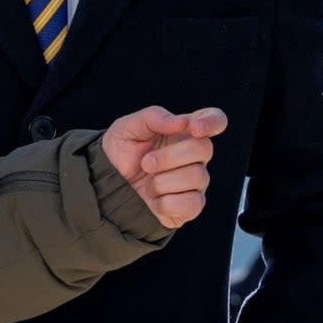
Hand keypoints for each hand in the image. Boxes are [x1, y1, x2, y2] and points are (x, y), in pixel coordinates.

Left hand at [102, 105, 227, 228]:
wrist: (107, 181)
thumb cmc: (121, 150)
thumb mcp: (128, 126)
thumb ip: (154, 117)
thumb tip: (181, 121)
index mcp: (183, 131)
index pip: (215, 120)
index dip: (212, 121)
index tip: (194, 128)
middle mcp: (194, 156)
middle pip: (204, 148)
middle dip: (169, 156)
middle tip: (146, 162)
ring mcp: (195, 182)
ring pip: (198, 177)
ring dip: (162, 181)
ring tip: (148, 181)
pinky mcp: (190, 206)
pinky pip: (192, 204)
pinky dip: (166, 202)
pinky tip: (155, 198)